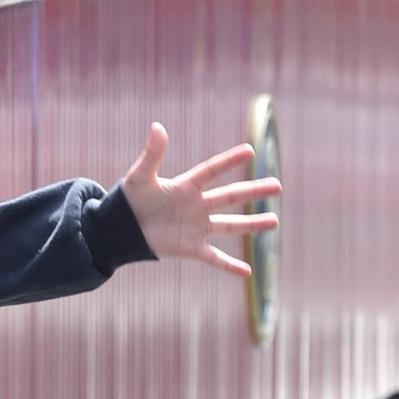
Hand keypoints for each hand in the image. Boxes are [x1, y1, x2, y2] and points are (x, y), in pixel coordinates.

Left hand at [120, 124, 280, 277]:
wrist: (121, 228)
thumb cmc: (129, 200)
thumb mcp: (141, 176)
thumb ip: (152, 154)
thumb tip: (157, 126)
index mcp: (186, 186)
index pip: (212, 170)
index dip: (229, 161)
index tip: (250, 150)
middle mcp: (197, 206)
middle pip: (230, 196)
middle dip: (254, 191)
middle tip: (277, 185)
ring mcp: (197, 228)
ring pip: (230, 226)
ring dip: (252, 224)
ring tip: (274, 221)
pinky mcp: (191, 248)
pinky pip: (215, 258)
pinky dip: (230, 266)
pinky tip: (248, 272)